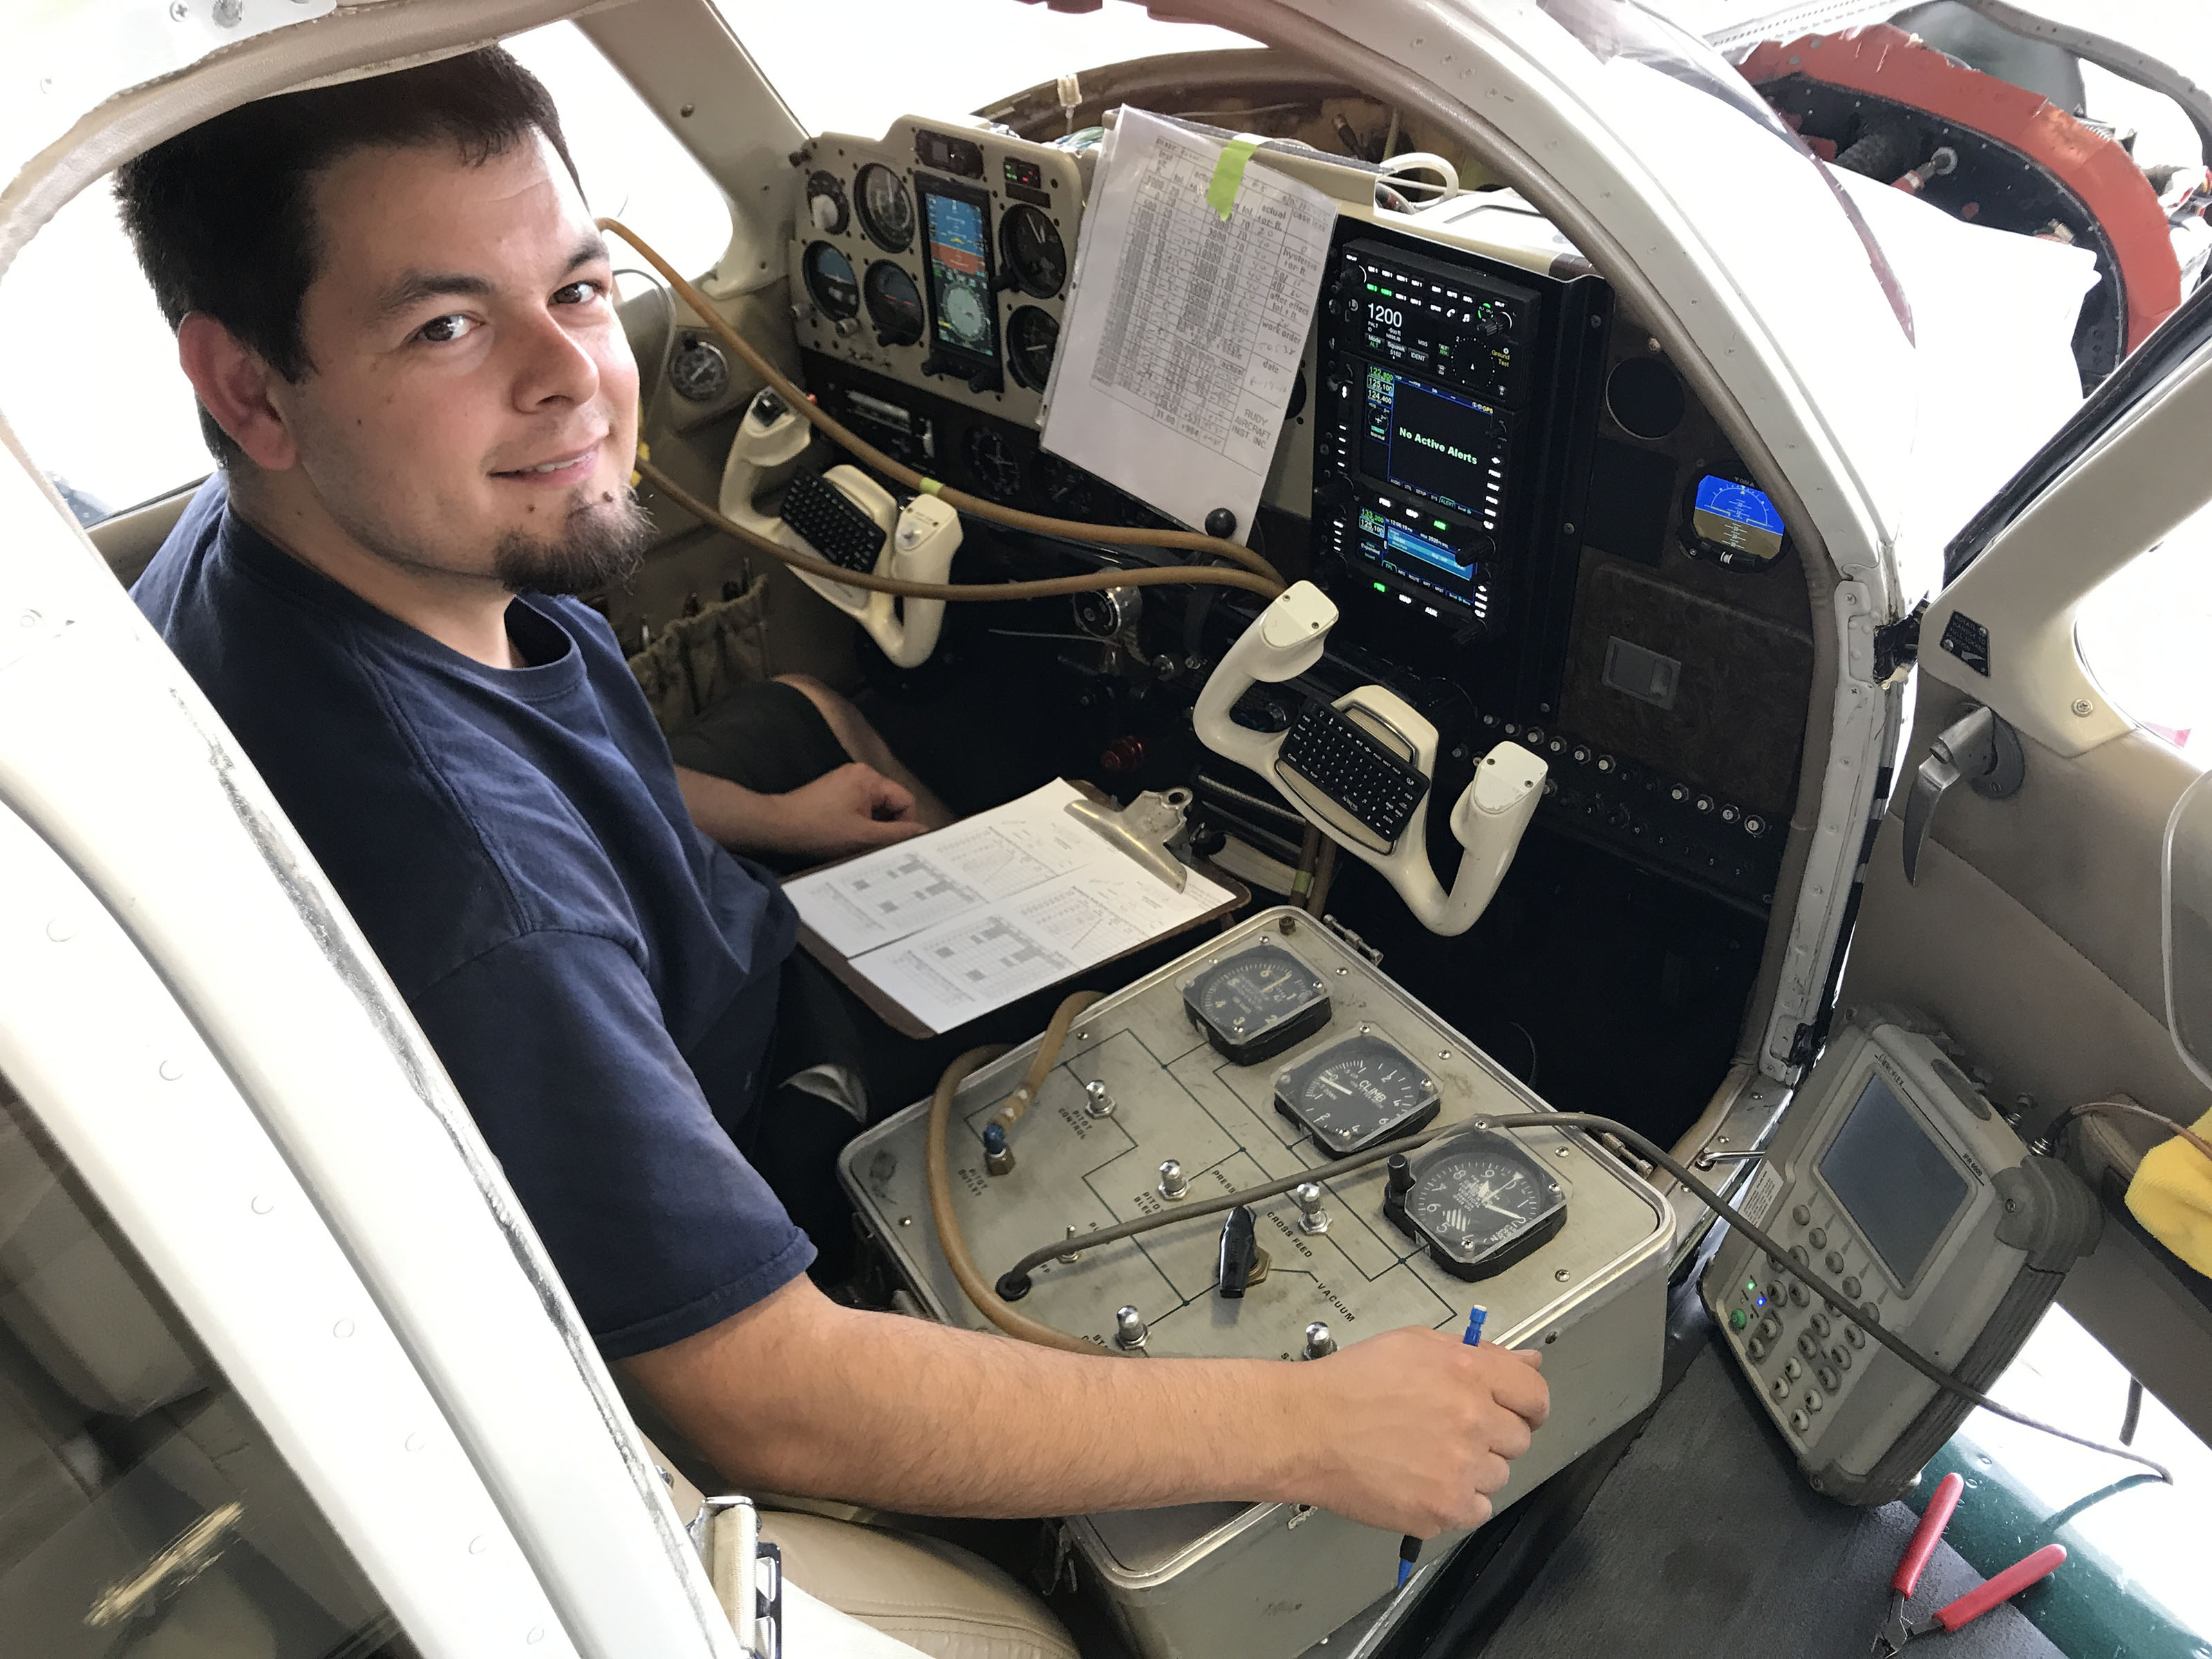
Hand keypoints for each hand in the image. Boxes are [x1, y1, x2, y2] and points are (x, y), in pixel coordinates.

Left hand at [768, 762, 926, 858]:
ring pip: (875, 809)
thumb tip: (924, 833)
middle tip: (877, 848)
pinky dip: (858, 825)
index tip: (896, 847)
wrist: (777, 827)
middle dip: (887, 828)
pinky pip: (859, 809)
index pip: (906, 801)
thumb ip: (897, 834)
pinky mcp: (833, 793)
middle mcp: (859, 774)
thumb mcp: (863, 837)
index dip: (906, 826)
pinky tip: (847, 839)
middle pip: (891, 804)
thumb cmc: (819, 830)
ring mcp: (845, 782)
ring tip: (859, 845)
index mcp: (870, 778)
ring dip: (872, 828)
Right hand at [1288, 1326, 1547, 1535]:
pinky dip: (1456, 1501)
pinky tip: (1422, 1481)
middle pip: (1518, 1439)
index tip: (1518, 1411)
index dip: (1528, 1403)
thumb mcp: (1416, 1345)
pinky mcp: (1443, 1509)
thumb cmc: (1350, 1384)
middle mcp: (1472, 1420)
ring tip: (1426, 1455)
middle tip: (1450, 1430)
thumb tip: (1527, 1361)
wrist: (1306, 1429)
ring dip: (1472, 1469)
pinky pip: (1476, 1510)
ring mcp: (1460, 1468)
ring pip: (1497, 1476)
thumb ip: (1477, 1352)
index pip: (1535, 1394)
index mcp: (1469, 1372)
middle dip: (1492, 1435)